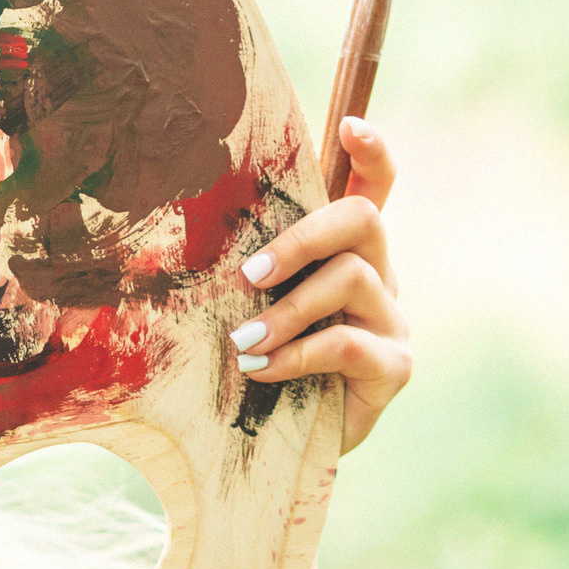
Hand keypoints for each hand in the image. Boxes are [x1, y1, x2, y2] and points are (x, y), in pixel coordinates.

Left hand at [230, 116, 411, 452]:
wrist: (284, 442)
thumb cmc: (261, 360)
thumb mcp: (249, 306)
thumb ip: (242, 268)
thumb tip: (175, 227)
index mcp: (345, 252)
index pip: (373, 189)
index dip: (373, 154)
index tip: (353, 127)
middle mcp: (379, 276)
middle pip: (363, 221)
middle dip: (303, 237)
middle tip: (250, 274)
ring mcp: (392, 320)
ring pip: (353, 278)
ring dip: (288, 310)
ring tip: (244, 342)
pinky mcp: (394, 366)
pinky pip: (349, 343)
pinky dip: (296, 354)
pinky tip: (261, 371)